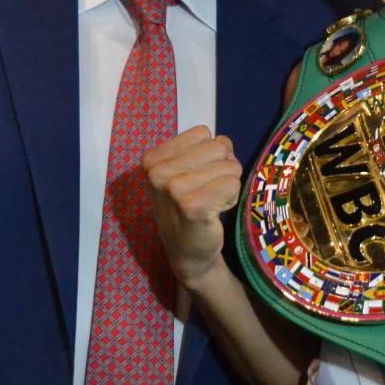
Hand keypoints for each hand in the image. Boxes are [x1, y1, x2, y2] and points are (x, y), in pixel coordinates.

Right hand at [143, 126, 243, 291]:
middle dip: (222, 168)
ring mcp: (173, 188)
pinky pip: (233, 184)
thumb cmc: (187, 206)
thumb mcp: (183, 171)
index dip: (209, 155)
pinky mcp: (192, 206)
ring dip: (228, 185)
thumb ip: (203, 149)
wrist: (186, 252)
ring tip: (210, 202)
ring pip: (231, 165)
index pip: (203, 133)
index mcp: (152, 158)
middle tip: (206, 192)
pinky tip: (214, 212)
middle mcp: (158, 171)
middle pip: (220, 146)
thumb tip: (225, 144)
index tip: (196, 179)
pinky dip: (231, 197)